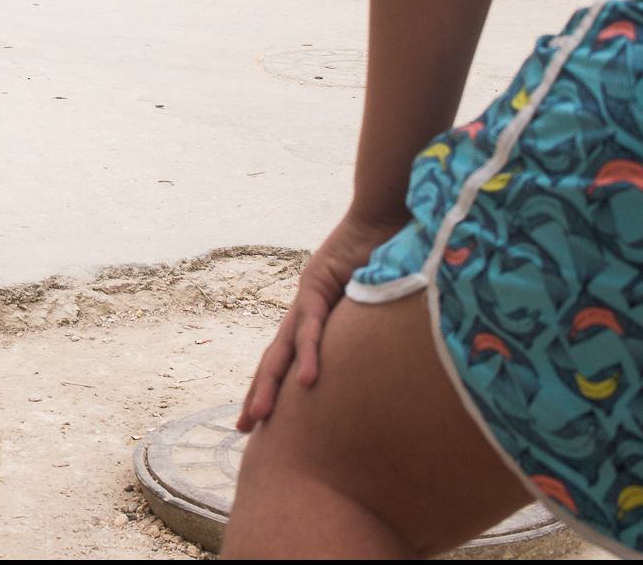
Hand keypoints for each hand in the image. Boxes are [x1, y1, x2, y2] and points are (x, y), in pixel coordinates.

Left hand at [237, 209, 407, 432]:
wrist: (387, 213)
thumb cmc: (392, 256)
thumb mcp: (382, 306)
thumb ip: (377, 332)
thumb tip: (398, 365)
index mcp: (317, 315)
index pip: (290, 358)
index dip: (276, 388)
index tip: (264, 420)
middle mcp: (304, 308)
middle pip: (276, 359)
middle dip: (259, 395)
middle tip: (243, 428)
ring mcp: (308, 295)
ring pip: (284, 349)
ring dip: (271, 385)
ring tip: (261, 416)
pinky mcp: (319, 282)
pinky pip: (313, 326)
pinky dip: (310, 355)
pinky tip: (307, 383)